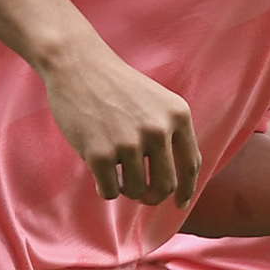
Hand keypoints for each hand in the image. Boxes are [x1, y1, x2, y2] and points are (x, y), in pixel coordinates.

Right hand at [37, 32, 199, 204]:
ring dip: (126, 189)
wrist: (78, 65)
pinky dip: (106, 189)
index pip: (191, 165)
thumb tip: (178, 183)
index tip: (179, 204)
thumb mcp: (158, 101)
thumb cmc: (116, 86)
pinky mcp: (100, 153)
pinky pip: (110, 191)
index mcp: (177, 115)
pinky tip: (100, 175)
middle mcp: (158, 130)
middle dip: (153, 196)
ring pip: (136, 191)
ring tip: (116, 172)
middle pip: (165, 186)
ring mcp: (129, 143)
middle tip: (142, 195)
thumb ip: (171, 133)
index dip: (186, 190)